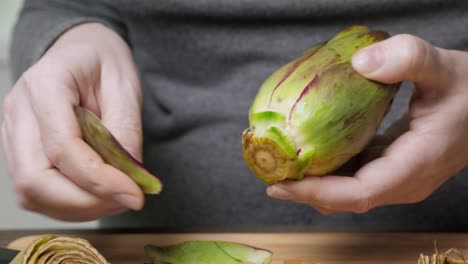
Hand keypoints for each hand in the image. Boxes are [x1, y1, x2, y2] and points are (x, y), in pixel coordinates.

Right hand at [1, 23, 143, 220]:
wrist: (82, 51)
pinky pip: (36, 191)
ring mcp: (12, 133)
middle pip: (34, 179)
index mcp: (44, 84)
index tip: (135, 194)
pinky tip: (98, 193)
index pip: (62, 148)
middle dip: (85, 202)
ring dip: (78, 207)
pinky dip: (69, 203)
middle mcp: (18, 110)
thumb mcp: (125, 87)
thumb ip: (125, 132)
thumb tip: (128, 180)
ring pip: (31, 192)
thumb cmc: (104, 63)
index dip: (99, 180)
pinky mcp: (19, 150)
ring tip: (117, 196)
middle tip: (126, 199)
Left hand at [267, 34, 467, 214]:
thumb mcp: (446, 68)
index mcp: (415, 165)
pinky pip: (353, 176)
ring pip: (347, 191)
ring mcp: (397, 177)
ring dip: (312, 183)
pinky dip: (328, 171)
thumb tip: (360, 64)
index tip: (281, 183)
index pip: (359, 193)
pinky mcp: (391, 167)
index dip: (317, 192)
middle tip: (267, 171)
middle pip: (345, 199)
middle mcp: (404, 181)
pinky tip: (307, 153)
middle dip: (305, 191)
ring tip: (279, 164)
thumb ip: (410, 59)